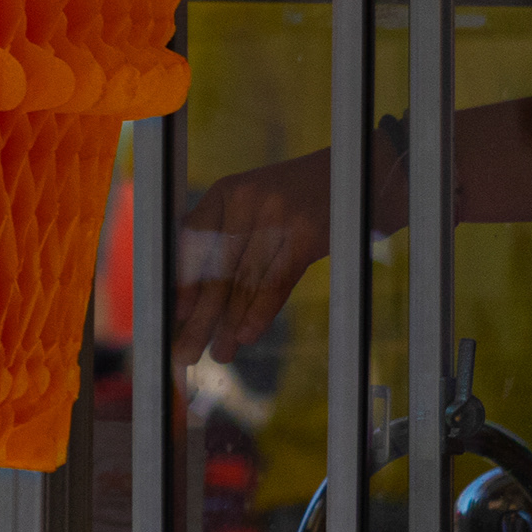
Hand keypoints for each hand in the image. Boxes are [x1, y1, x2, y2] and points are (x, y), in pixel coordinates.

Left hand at [169, 149, 332, 372]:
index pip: (193, 243)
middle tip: (184, 352)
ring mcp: (278, 216)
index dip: (183, 283)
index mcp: (225, 192)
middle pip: (217, 269)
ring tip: (219, 354)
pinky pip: (277, 280)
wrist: (357, 177)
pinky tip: (247, 335)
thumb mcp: (256, 205)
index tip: (174, 316)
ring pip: (246, 281)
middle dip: (200, 316)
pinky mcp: (308, 234)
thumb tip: (191, 297)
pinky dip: (261, 311)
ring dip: (229, 324)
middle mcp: (246, 200)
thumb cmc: (299, 200)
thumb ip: (225, 237)